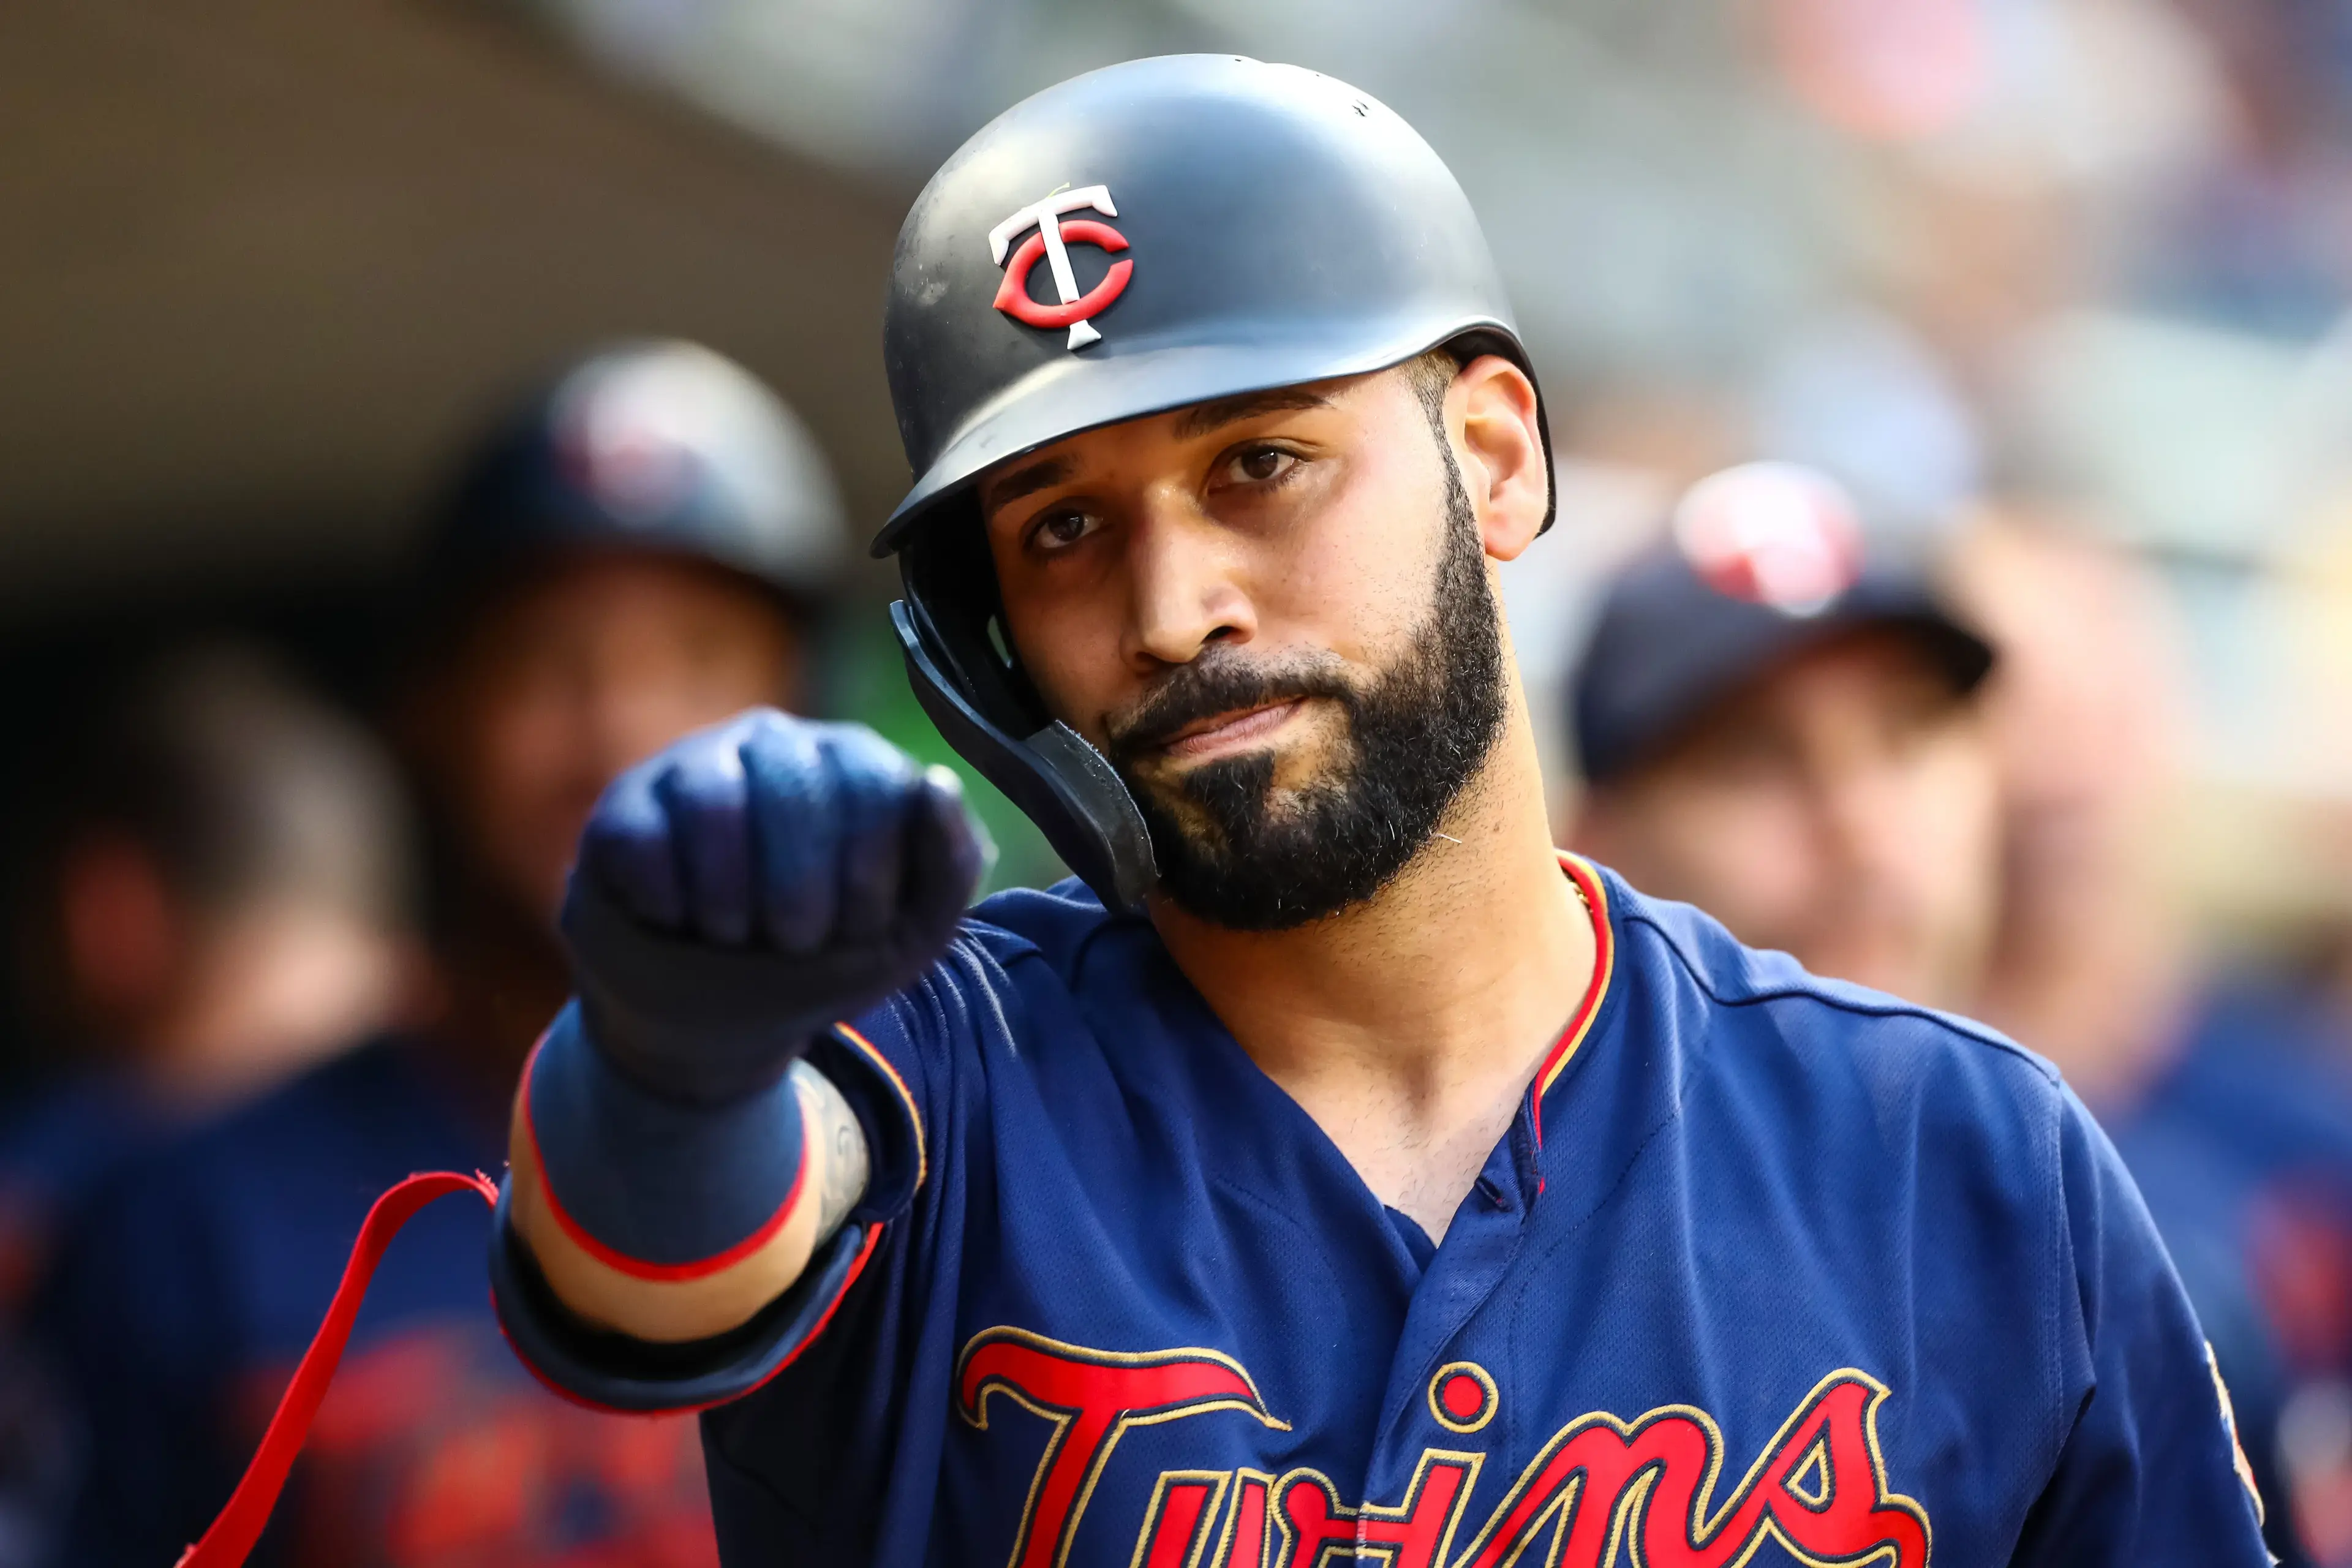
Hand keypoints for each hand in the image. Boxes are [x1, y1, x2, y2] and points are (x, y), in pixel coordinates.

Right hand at [562, 709, 982, 1102]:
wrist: (716, 1018)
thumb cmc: (824, 960)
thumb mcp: (907, 934)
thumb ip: (948, 864)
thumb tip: (936, 784)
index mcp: (854, 762)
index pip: (878, 783)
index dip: (869, 875)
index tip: (860, 928)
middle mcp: (776, 743)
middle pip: (796, 788)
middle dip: (801, 896)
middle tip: (796, 942)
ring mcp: (694, 766)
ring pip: (714, 805)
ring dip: (731, 905)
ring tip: (733, 937)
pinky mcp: (625, 808)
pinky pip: (644, 842)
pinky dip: (668, 908)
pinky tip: (677, 923)